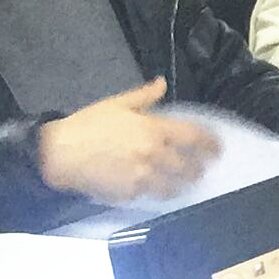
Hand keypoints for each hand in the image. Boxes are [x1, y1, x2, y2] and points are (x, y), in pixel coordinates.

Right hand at [37, 78, 219, 204]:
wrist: (60, 153)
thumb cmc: (88, 124)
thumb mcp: (117, 103)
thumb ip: (145, 96)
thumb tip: (162, 83)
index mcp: (153, 129)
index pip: (193, 137)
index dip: (210, 143)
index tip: (218, 148)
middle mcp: (154, 155)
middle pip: (188, 166)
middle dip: (199, 168)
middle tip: (203, 168)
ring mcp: (143, 177)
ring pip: (174, 186)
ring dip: (183, 184)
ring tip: (186, 183)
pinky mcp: (130, 194)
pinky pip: (152, 195)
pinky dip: (158, 193)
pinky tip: (159, 191)